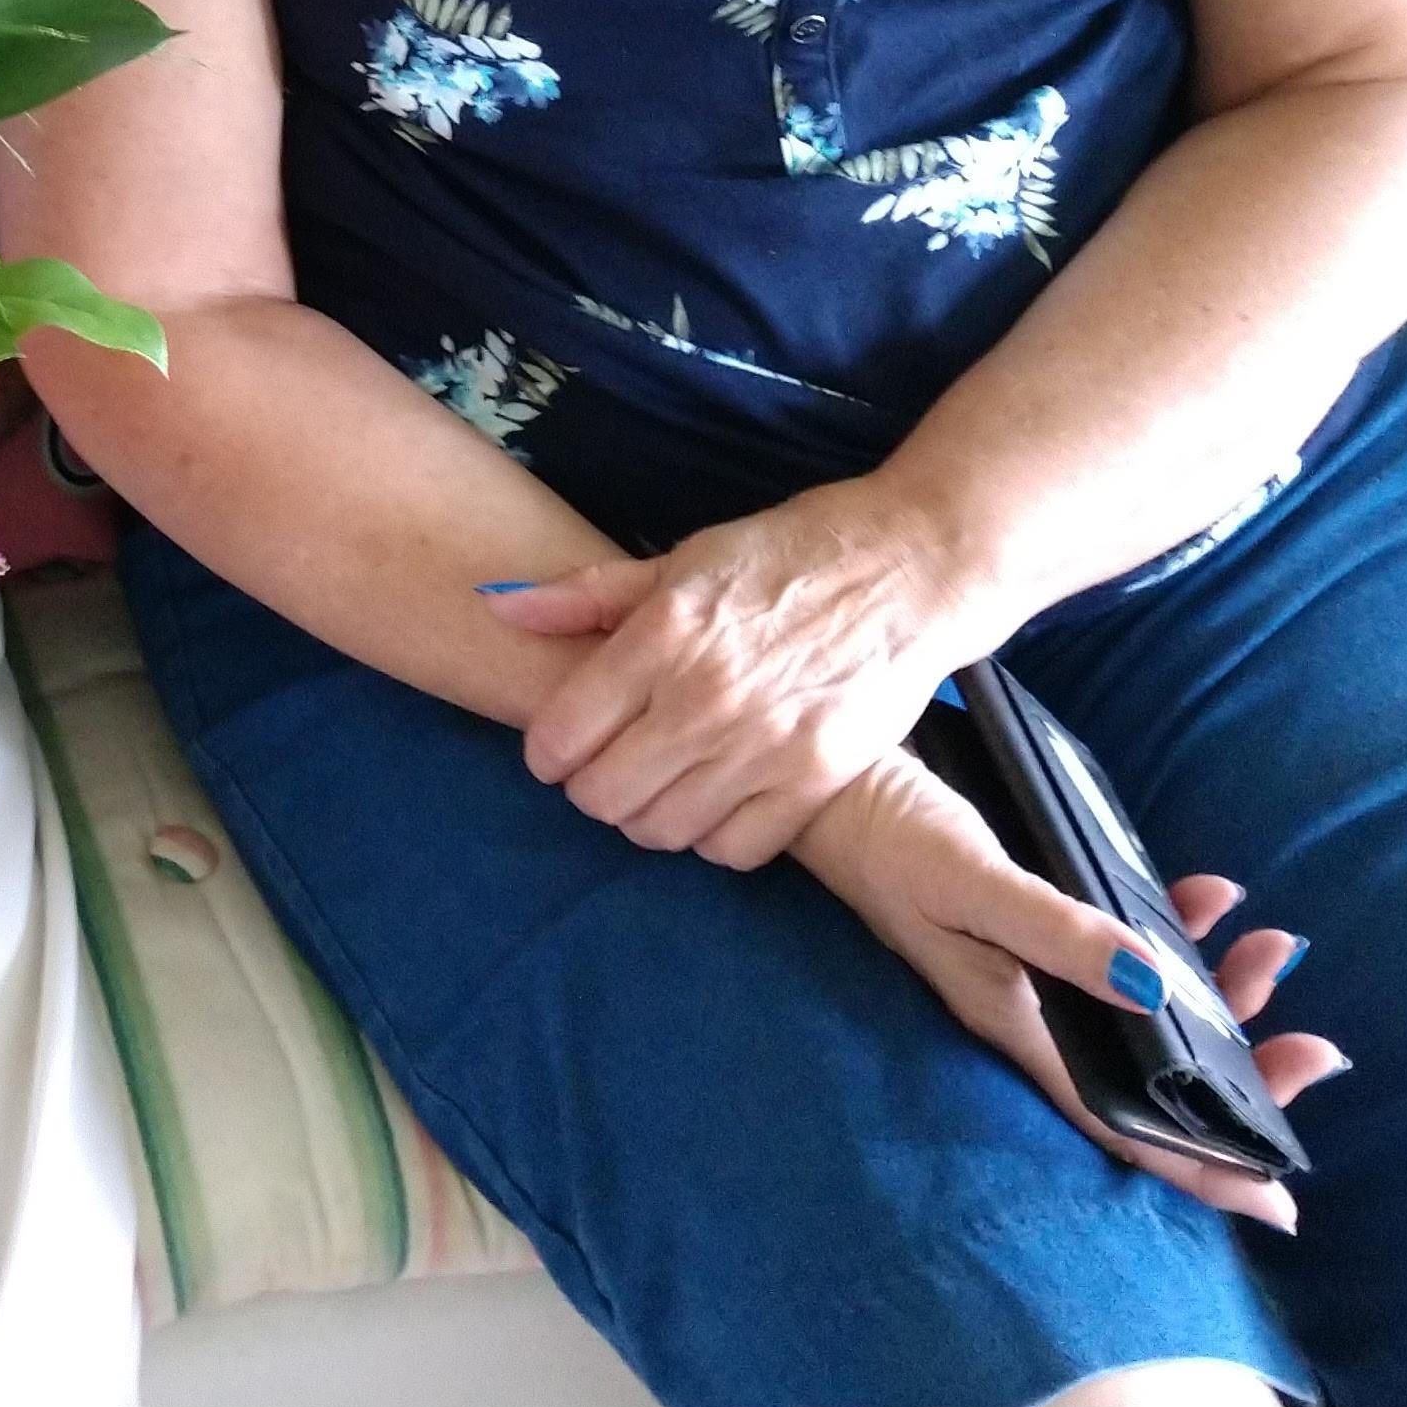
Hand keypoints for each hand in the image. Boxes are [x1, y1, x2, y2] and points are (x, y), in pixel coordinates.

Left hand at [489, 480, 973, 866]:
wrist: (907, 570)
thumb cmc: (787, 556)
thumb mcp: (682, 558)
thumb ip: (587, 595)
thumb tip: (500, 608)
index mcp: (662, 634)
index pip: (560, 735)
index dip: (547, 749)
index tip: (562, 743)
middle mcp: (703, 698)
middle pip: (601, 796)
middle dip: (592, 786)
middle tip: (611, 764)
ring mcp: (761, 747)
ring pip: (660, 831)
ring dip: (648, 815)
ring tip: (664, 782)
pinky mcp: (814, 782)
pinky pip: (732, 850)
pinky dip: (714, 836)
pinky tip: (718, 799)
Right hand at [794, 751, 1345, 1228]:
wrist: (832, 780)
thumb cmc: (891, 835)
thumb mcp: (976, 882)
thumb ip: (1061, 934)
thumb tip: (1157, 987)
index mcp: (1016, 1024)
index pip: (1124, 1123)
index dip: (1200, 1168)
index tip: (1279, 1204)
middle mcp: (1033, 1011)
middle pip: (1154, 1073)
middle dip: (1242, 1070)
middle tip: (1316, 1050)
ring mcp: (1037, 968)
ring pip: (1150, 1011)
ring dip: (1222, 991)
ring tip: (1276, 949)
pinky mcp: (1037, 920)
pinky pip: (1126, 947)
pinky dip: (1179, 929)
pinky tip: (1212, 895)